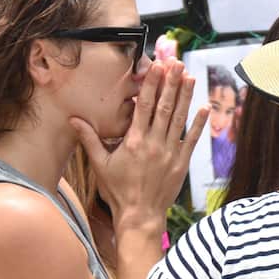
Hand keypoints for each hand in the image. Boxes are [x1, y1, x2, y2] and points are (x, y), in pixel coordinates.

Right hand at [71, 59, 209, 235]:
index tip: (157, 67)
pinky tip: (204, 107)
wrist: (139, 214)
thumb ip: (89, 139)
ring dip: (185, 97)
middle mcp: (154, 143)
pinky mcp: (182, 162)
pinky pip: (192, 139)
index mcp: (134, 141)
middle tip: (176, 63)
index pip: (144, 106)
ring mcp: (170, 152)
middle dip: (171, 83)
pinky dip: (198, 123)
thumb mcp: (99, 165)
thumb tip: (73, 119)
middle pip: (164, 107)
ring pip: (179, 119)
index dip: (152, 85)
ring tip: (190, 77)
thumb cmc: (117, 190)